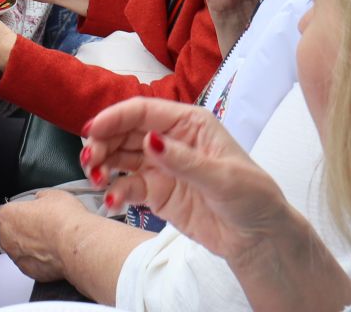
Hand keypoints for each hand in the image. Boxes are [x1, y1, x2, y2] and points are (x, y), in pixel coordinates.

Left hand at [0, 190, 82, 282]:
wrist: (77, 245)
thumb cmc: (64, 220)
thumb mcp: (52, 195)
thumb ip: (40, 198)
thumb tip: (41, 200)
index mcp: (6, 216)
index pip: (11, 212)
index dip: (27, 211)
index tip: (38, 213)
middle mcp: (7, 239)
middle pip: (15, 232)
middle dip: (28, 230)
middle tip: (47, 227)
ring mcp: (18, 258)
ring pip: (24, 250)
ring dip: (35, 246)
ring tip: (54, 241)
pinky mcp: (31, 273)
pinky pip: (34, 264)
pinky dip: (43, 261)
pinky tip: (56, 253)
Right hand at [83, 98, 294, 264]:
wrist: (259, 239)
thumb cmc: (253, 198)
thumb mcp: (223, 177)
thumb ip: (184, 160)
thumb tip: (150, 141)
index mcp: (188, 123)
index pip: (143, 112)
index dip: (114, 118)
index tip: (92, 131)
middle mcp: (170, 140)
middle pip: (125, 132)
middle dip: (103, 143)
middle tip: (91, 161)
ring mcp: (161, 166)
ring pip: (120, 157)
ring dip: (103, 165)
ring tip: (96, 180)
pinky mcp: (156, 192)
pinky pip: (127, 187)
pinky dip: (114, 193)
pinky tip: (111, 202)